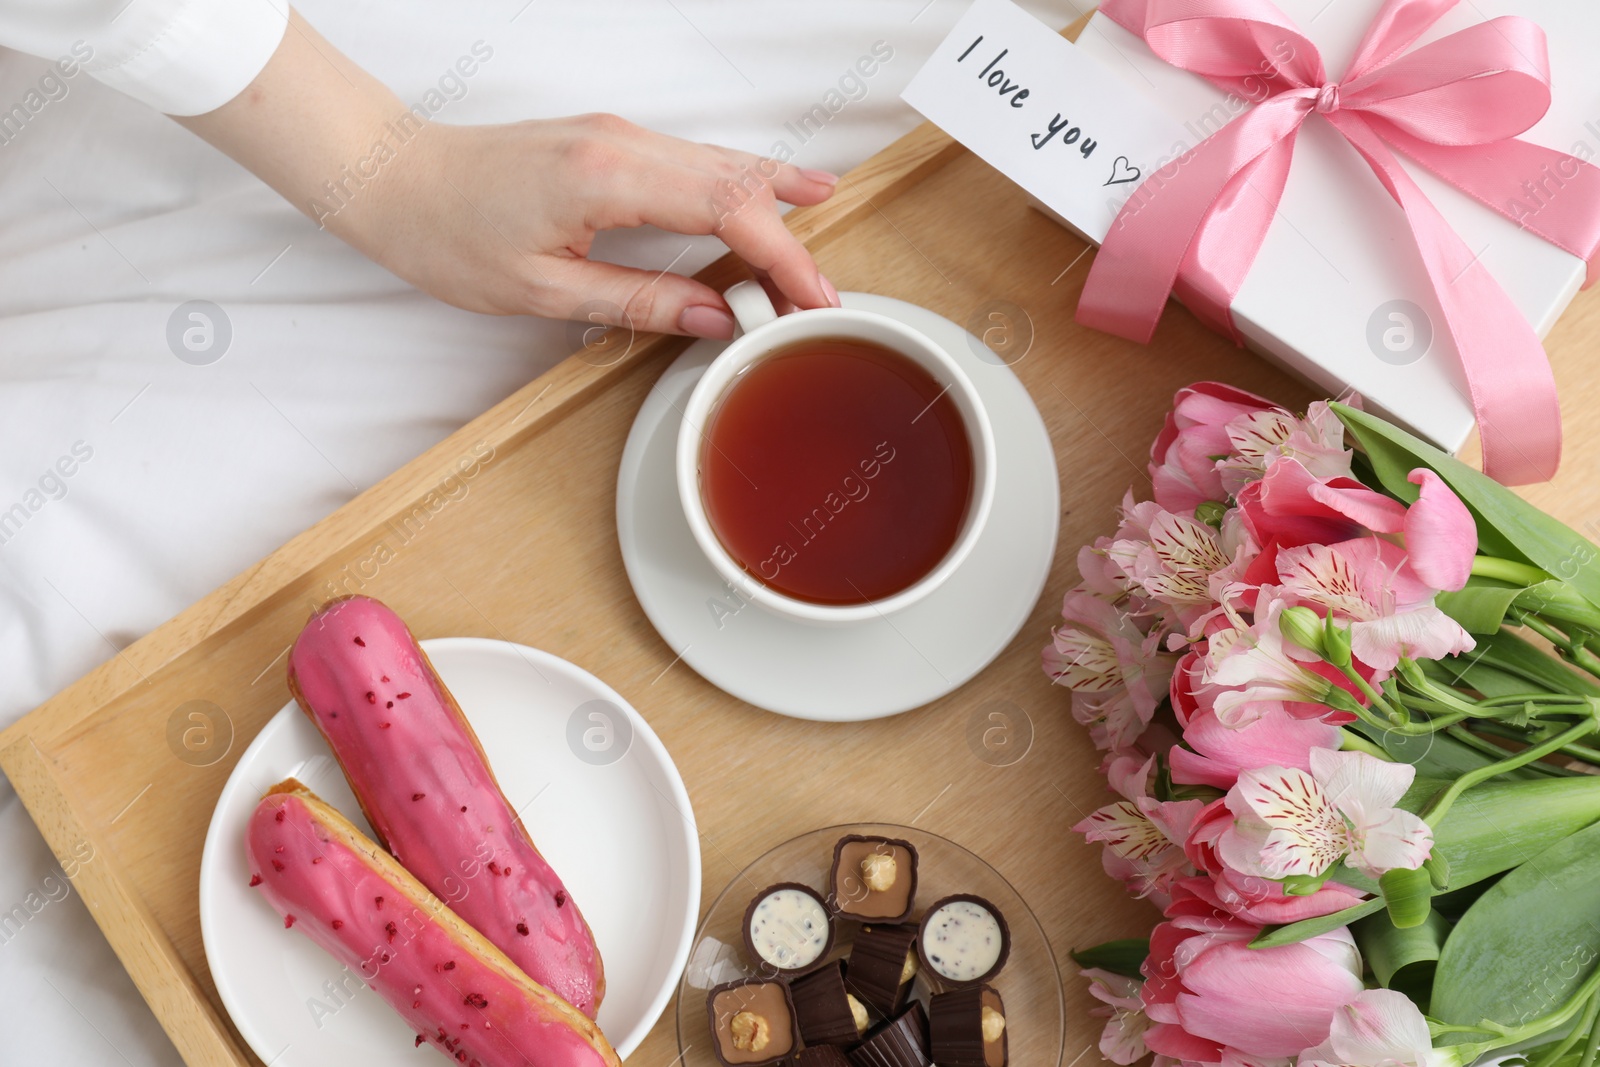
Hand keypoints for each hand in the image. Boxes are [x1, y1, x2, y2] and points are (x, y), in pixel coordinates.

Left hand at [178, 10, 838, 337]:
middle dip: (790, 236)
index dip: (781, 257)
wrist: (394, 179)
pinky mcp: (610, 141)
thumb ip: (639, 303)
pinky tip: (765, 193)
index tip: (812, 300)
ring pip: (721, 161)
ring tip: (823, 227)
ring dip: (773, 199)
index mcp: (608, 179)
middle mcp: (622, 143)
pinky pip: (695, 158)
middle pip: (736, 181)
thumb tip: (715, 316)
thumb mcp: (544, 291)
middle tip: (826, 290)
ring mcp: (618, 134)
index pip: (726, 210)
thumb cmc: (450, 235)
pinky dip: (737, 183)